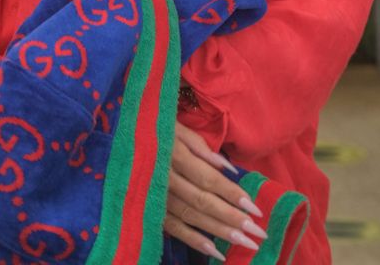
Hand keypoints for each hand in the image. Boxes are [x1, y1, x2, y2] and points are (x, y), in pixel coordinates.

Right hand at [164, 122, 267, 260]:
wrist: (121, 139)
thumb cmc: (155, 129)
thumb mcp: (176, 127)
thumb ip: (200, 146)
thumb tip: (227, 169)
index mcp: (174, 154)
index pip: (208, 179)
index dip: (232, 194)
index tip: (255, 208)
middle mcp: (165, 179)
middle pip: (203, 201)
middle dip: (232, 218)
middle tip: (258, 232)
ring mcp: (157, 196)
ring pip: (191, 217)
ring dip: (219, 232)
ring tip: (245, 242)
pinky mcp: (151, 209)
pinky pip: (173, 228)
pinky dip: (194, 241)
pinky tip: (216, 252)